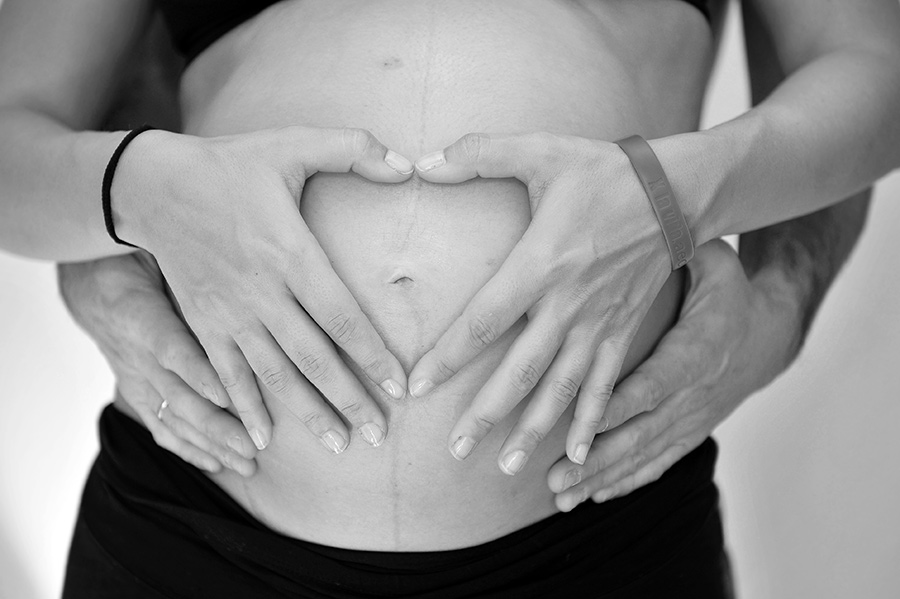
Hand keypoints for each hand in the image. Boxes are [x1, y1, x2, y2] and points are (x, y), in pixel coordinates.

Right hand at [58, 253, 256, 475]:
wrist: (90, 282)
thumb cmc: (137, 259)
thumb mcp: (156, 253)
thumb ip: (188, 265)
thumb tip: (233, 259)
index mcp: (141, 316)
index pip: (172, 348)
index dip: (198, 373)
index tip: (228, 395)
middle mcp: (137, 354)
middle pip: (179, 395)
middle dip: (218, 425)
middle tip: (253, 444)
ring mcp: (137, 377)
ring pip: (174, 417)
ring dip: (211, 444)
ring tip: (247, 464)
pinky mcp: (137, 391)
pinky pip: (161, 425)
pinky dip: (188, 448)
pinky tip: (217, 465)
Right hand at [115, 127, 414, 452]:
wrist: (152, 186)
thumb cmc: (230, 164)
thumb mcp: (291, 143)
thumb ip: (352, 147)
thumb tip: (408, 163)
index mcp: (290, 251)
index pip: (342, 315)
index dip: (373, 354)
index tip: (400, 387)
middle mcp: (261, 291)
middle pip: (314, 357)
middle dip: (350, 399)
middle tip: (380, 435)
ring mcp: (229, 313)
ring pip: (275, 374)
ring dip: (308, 413)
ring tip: (339, 445)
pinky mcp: (203, 324)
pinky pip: (226, 374)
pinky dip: (245, 407)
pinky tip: (262, 440)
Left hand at [408, 132, 675, 468]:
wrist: (675, 192)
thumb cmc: (602, 171)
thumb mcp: (541, 150)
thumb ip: (479, 153)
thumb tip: (420, 162)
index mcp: (541, 262)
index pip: (483, 320)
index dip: (448, 357)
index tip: (417, 388)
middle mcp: (569, 303)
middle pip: (520, 371)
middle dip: (486, 414)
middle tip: (454, 450)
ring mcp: (600, 324)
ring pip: (562, 390)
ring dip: (533, 430)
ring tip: (506, 469)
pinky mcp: (623, 332)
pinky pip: (606, 387)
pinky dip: (592, 423)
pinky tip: (577, 457)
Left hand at [546, 240, 802, 510]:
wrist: (766, 335)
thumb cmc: (727, 291)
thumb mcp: (711, 262)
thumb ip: (676, 249)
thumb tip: (640, 213)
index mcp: (699, 350)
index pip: (654, 384)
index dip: (618, 406)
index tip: (581, 426)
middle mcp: (694, 394)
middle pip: (641, 432)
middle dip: (594, 457)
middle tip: (549, 477)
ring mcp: (690, 419)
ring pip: (642, 455)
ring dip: (598, 477)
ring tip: (557, 496)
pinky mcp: (685, 432)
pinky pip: (654, 463)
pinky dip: (622, 482)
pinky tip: (587, 497)